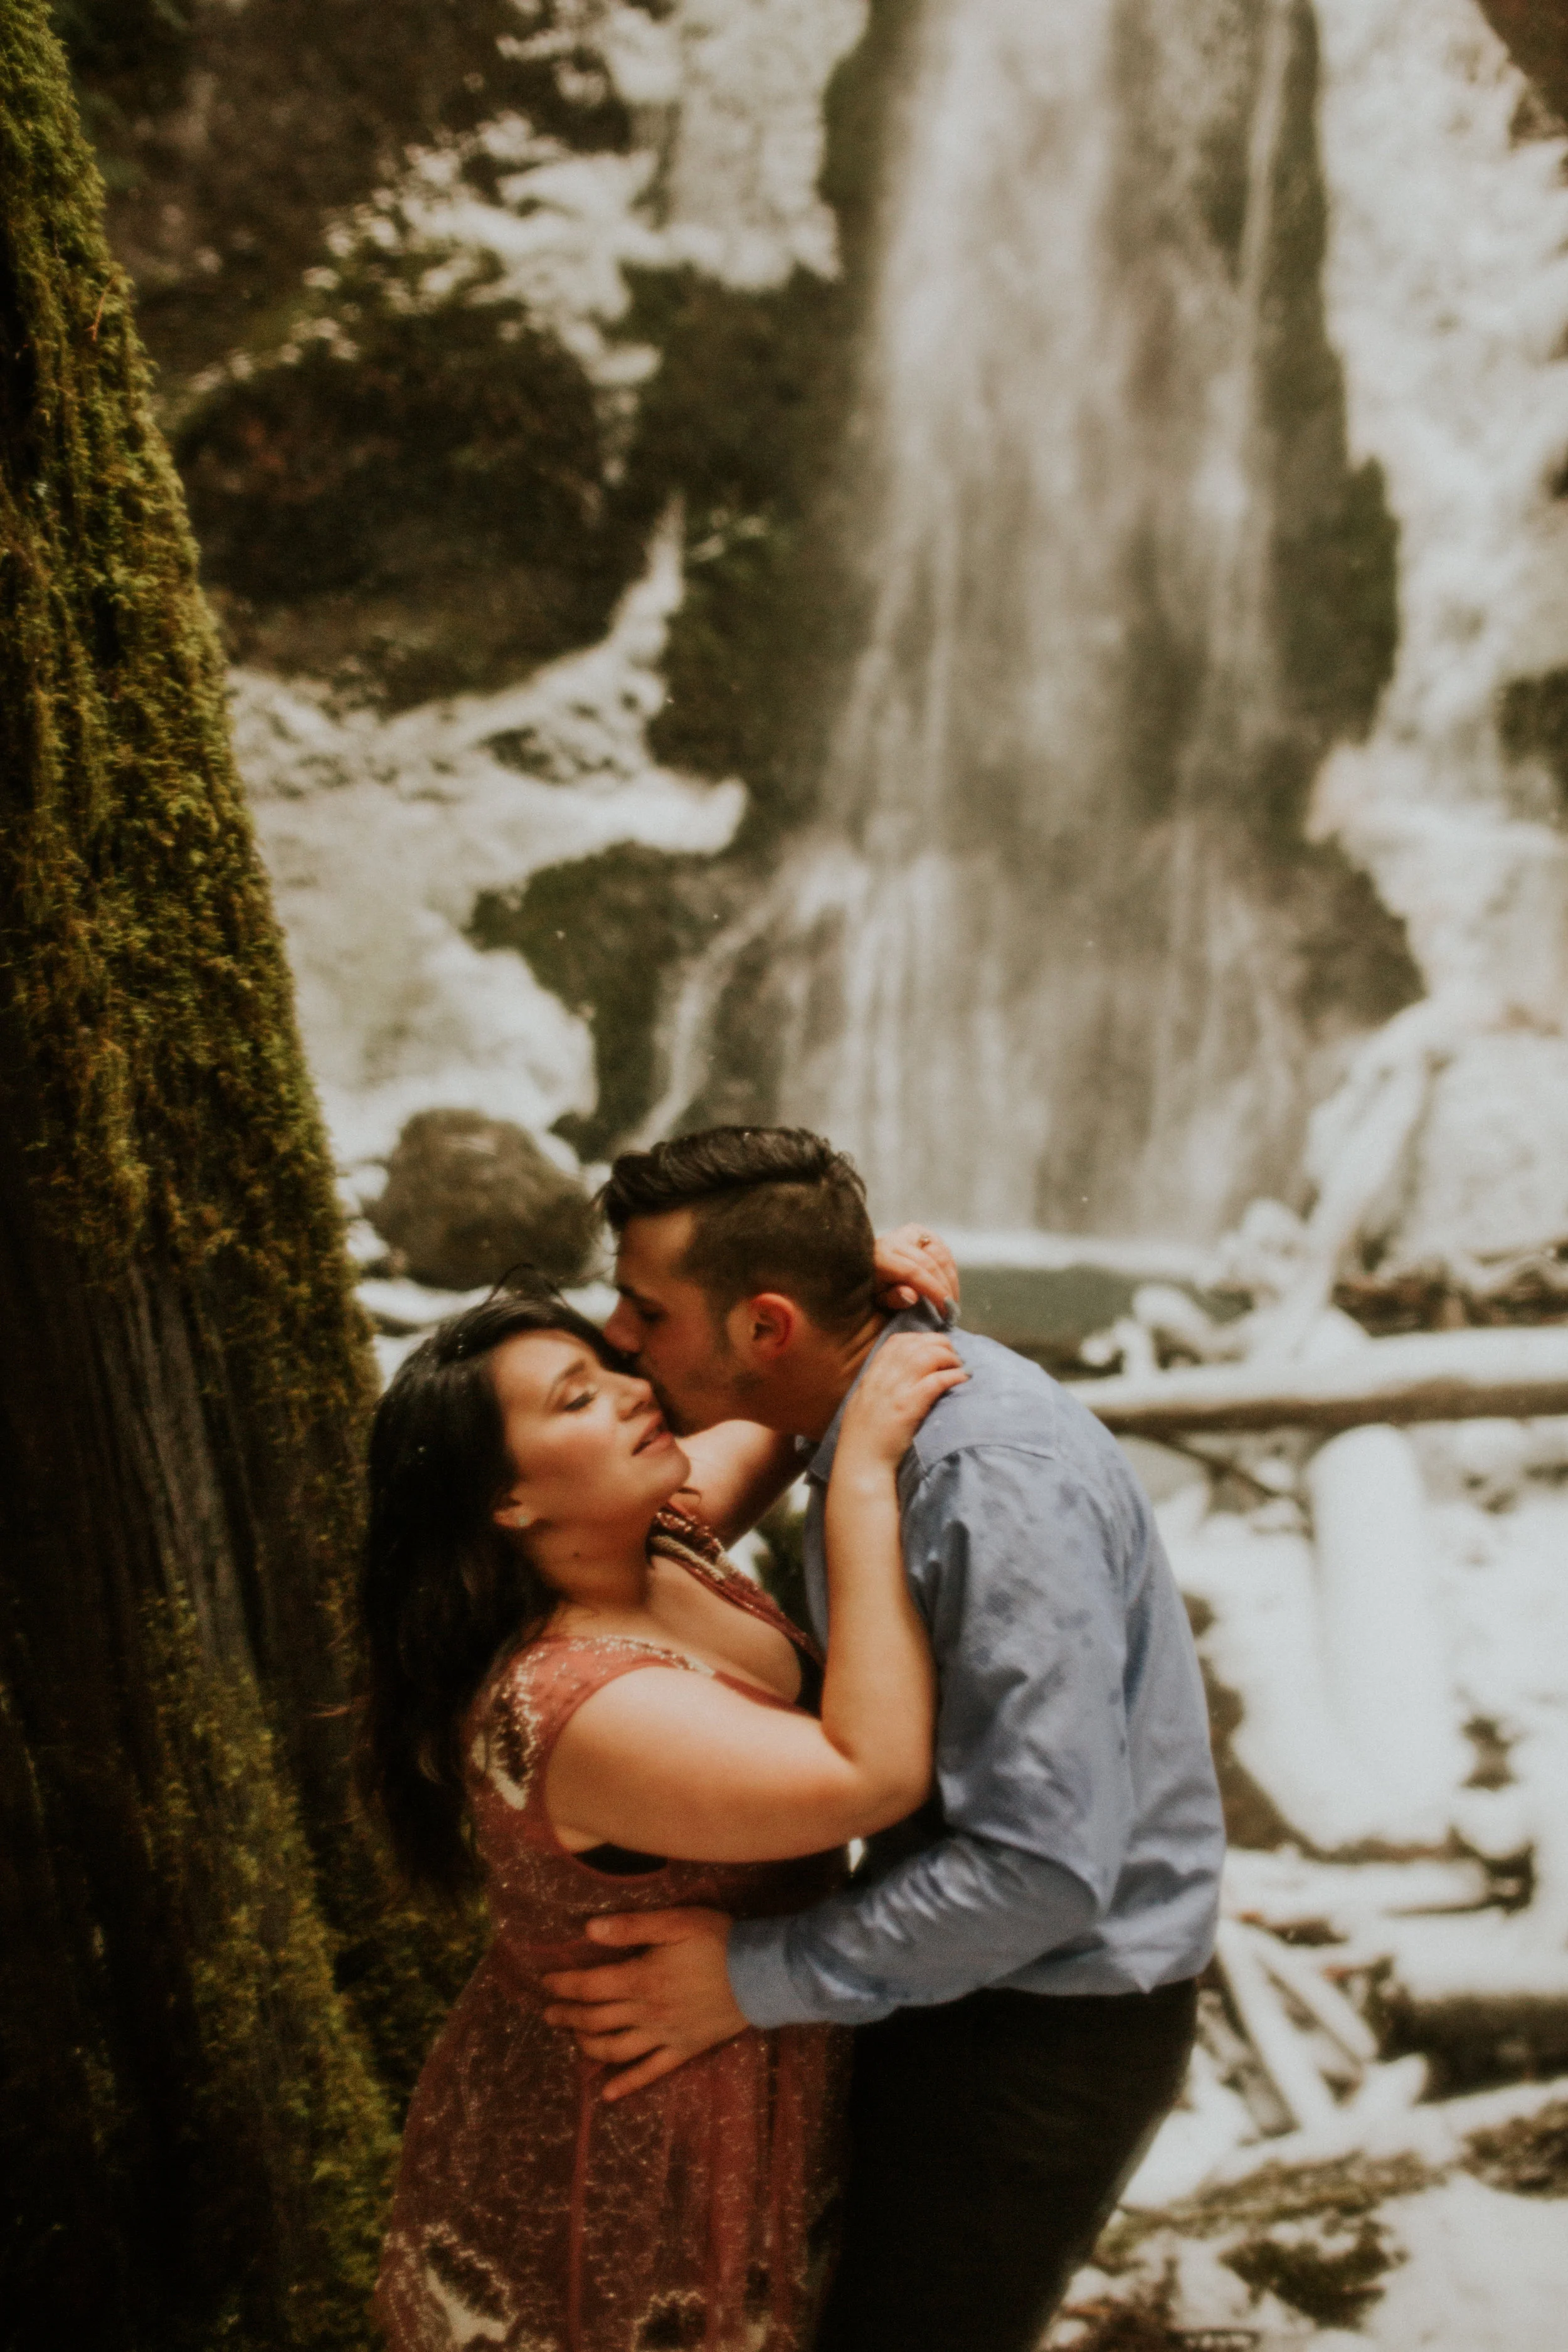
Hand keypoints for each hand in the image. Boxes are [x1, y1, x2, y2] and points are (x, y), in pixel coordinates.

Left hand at [541, 1908, 745, 2100]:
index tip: (546, 1984)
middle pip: (596, 2020)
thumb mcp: (676, 1922)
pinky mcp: (684, 2050)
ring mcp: (665, 2036)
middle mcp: (648, 2013)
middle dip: (568, 2017)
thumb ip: (632, 1927)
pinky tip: (608, 2094)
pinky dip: (627, 2083)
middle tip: (549, 2014)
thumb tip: (589, 1929)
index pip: (590, 1986)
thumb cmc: (718, 1941)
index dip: (565, 1985)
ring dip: (588, 2046)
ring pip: (616, 2049)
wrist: (761, 1975)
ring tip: (574, 2040)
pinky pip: (650, 2072)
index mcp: (642, 1979)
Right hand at [839, 1331, 966, 1465]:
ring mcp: (895, 1391)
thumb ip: (881, 1385)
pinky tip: (962, 1379)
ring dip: (949, 1357)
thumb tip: (904, 1374)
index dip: (920, 1339)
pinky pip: (935, 1381)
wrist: (861, 1463)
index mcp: (872, 1375)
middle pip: (916, 1344)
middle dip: (940, 1344)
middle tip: (954, 1357)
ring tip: (960, 1367)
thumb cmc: (865, 1438)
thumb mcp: (865, 1402)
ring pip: (927, 1356)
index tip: (934, 1347)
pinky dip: (952, 1376)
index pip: (897, 1342)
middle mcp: (883, 1378)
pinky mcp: (908, 1407)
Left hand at [873, 1224, 959, 1314]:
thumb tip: (912, 1296)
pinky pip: (944, 1249)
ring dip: (951, 1279)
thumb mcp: (878, 1298)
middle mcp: (896, 1239)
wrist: (870, 1263)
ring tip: (952, 1300)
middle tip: (952, 1309)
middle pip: (930, 1263)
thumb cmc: (874, 1286)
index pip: (913, 1272)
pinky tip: (950, 1285)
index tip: (945, 1309)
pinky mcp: (923, 1232)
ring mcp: (911, 1233)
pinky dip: (950, 1269)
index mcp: (881, 1256)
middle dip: (945, 1287)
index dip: (933, 1290)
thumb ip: (894, 1298)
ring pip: (941, 1254)